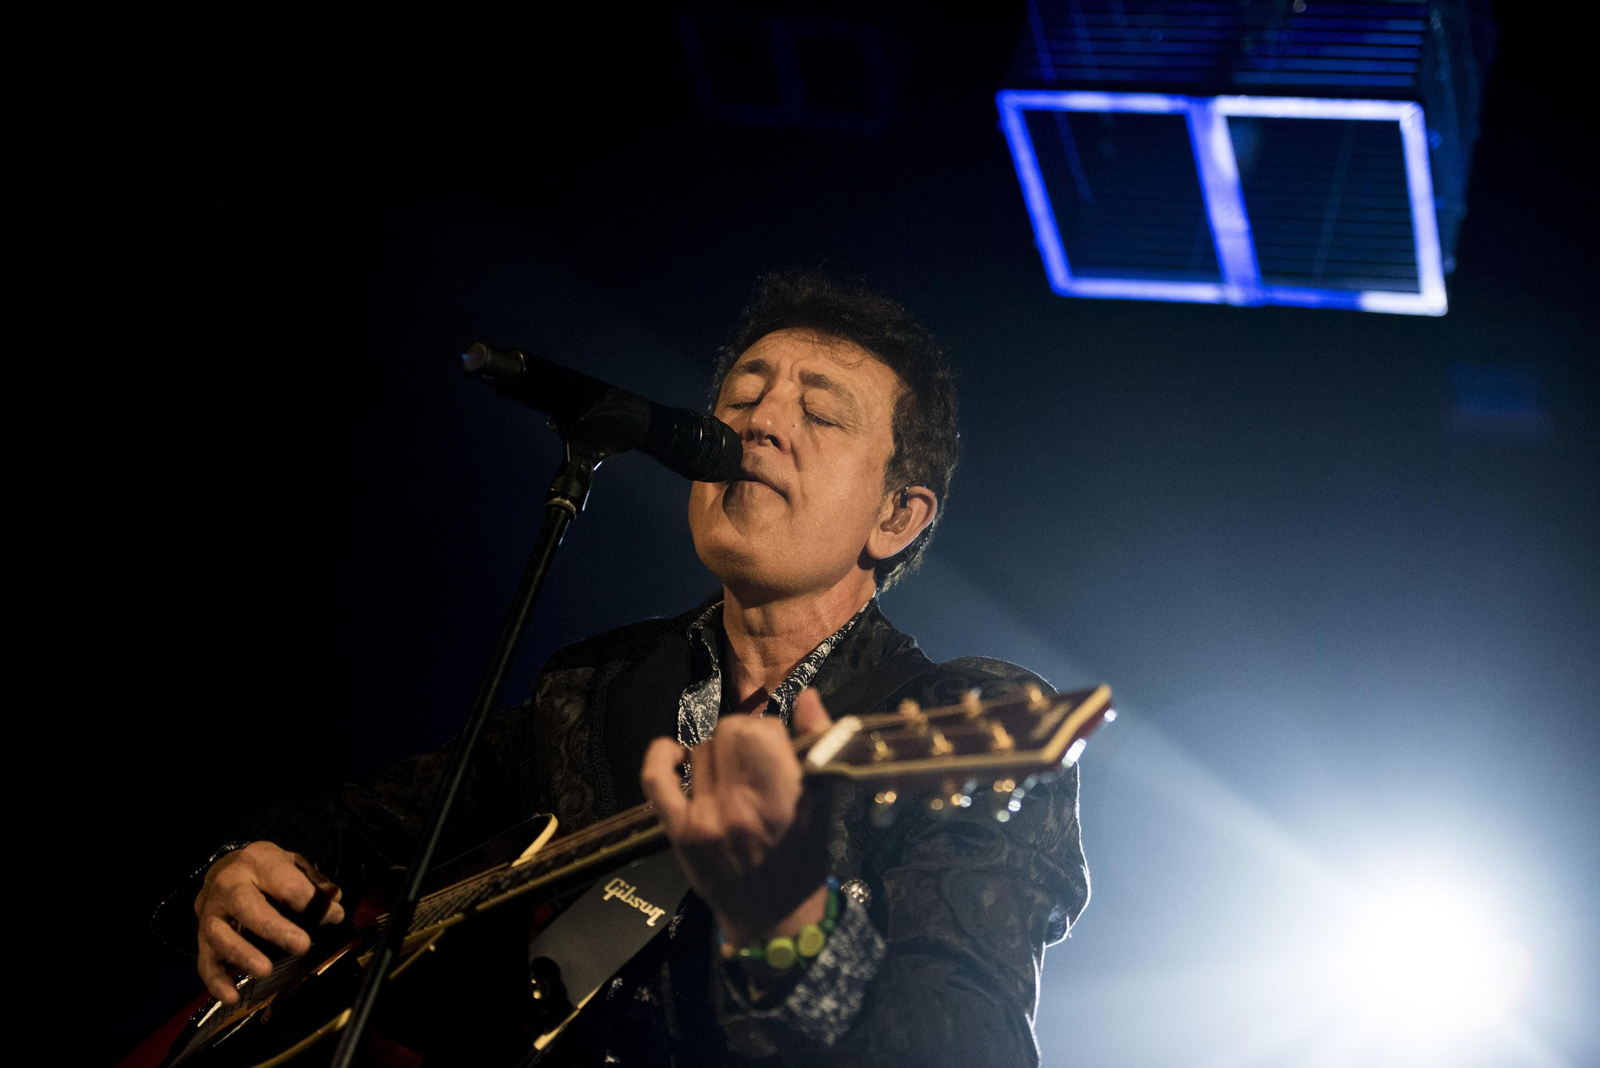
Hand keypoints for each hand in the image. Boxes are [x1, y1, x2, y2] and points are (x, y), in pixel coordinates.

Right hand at [193, 842, 344, 1003]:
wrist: (222, 870)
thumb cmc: (265, 870)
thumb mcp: (291, 864)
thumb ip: (313, 881)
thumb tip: (333, 898)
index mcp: (257, 861)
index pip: (287, 884)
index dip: (314, 903)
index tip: (335, 917)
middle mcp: (228, 884)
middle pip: (246, 904)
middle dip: (274, 927)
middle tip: (301, 946)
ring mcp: (210, 912)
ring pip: (219, 934)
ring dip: (242, 954)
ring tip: (264, 971)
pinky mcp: (200, 936)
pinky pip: (205, 960)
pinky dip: (216, 980)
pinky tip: (232, 996)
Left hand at [640, 688, 834, 946]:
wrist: (774, 919)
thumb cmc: (805, 858)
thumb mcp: (824, 804)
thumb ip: (817, 745)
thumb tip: (807, 695)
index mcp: (781, 799)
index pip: (759, 730)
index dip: (769, 731)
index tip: (776, 748)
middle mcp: (739, 806)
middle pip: (727, 733)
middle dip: (742, 737)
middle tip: (752, 761)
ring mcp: (705, 818)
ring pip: (701, 749)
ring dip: (716, 753)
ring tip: (730, 775)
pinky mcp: (679, 831)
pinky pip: (656, 777)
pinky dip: (662, 755)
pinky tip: (676, 753)